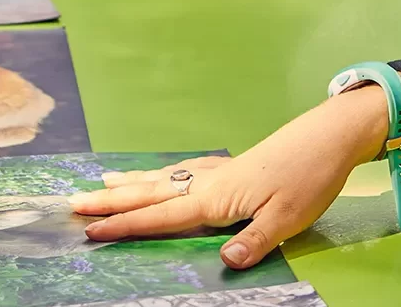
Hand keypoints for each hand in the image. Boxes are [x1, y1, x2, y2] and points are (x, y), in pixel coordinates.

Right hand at [69, 92, 387, 268]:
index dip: (124, 226)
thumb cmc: (309, 178)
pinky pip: (182, 171)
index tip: (90, 231)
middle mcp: (209, 182)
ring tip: (101, 185)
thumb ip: (254, 242)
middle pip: (150, 194)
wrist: (328, 137)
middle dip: (110, 201)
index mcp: (216, 198)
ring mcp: (218, 171)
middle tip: (72, 204)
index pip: (161, 216)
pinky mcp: (231, 166)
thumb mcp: (288, 218)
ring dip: (130, 185)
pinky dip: (160, 174)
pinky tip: (159, 176)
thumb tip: (224, 264)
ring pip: (162, 179)